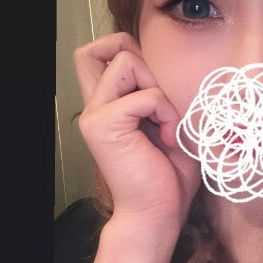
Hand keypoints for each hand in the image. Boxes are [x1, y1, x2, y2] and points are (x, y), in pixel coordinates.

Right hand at [74, 32, 200, 229]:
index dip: (129, 51)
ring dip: (158, 88)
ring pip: (125, 60)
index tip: (156, 88)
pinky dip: (166, 112)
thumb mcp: (167, 121)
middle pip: (97, 47)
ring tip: (166, 122)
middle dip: (139, 59)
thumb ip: (158, 92)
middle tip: (159, 100)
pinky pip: (145, 95)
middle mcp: (94, 105)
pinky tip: (169, 138)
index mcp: (106, 104)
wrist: (158, 214)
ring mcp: (94, 114)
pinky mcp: (103, 125)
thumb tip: (167, 66)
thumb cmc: (168, 175)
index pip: (98, 53)